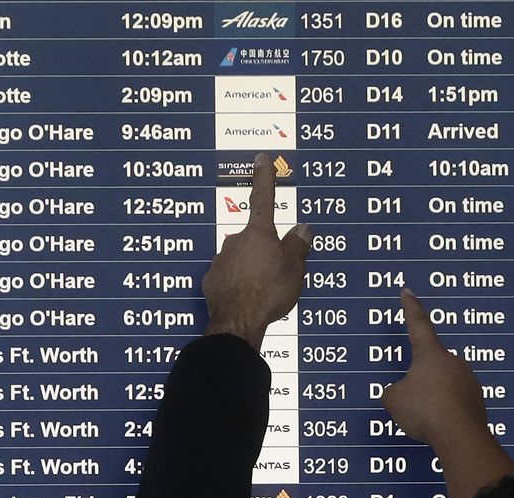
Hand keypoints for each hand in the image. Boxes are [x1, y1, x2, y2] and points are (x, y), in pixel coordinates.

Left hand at [202, 153, 310, 346]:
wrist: (238, 321)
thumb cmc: (269, 292)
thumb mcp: (295, 269)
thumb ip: (298, 246)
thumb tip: (302, 229)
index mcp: (259, 234)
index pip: (264, 199)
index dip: (264, 178)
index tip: (262, 159)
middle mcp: (236, 241)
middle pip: (255, 239)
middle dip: (266, 252)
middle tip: (279, 273)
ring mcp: (221, 261)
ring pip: (242, 259)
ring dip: (252, 270)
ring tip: (265, 292)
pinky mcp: (212, 281)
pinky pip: (230, 277)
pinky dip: (239, 285)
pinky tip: (248, 298)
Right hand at [381, 290, 487, 448]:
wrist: (458, 435)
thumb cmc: (424, 410)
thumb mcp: (394, 400)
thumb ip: (394, 392)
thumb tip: (399, 394)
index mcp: (430, 354)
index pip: (418, 324)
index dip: (410, 308)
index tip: (408, 292)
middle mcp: (453, 361)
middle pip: (431, 364)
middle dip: (420, 380)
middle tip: (412, 401)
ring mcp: (469, 380)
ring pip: (444, 385)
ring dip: (434, 397)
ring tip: (425, 418)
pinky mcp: (478, 401)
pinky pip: (456, 403)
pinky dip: (446, 412)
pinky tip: (440, 425)